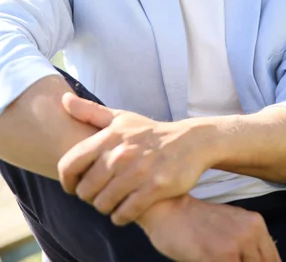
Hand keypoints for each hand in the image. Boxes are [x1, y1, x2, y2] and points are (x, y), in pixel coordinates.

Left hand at [57, 94, 212, 222]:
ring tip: (112, 202)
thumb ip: (90, 112)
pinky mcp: (155, 187)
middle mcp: (121, 153)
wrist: (191, 142)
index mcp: (109, 136)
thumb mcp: (122, 118)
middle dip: (89, 197)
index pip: (69, 164)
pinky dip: (121, 216)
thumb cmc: (151, 132)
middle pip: (85, 190)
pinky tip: (125, 209)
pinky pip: (125, 213)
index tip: (73, 186)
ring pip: (103, 204)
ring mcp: (138, 171)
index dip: (66, 180)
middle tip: (99, 194)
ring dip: (106, 207)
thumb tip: (63, 100)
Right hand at [139, 195, 281, 261]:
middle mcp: (252, 232)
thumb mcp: (229, 225)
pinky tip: (208, 261)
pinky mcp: (222, 256)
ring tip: (217, 259)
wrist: (168, 209)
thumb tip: (266, 260)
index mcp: (256, 224)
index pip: (273, 261)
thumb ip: (248, 244)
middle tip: (226, 260)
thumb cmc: (195, 221)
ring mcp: (238, 244)